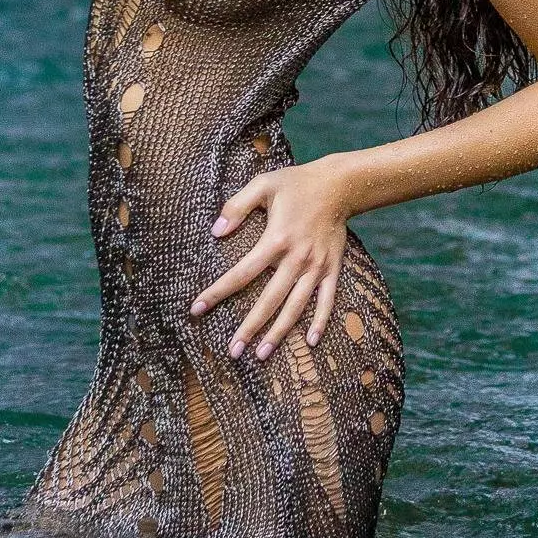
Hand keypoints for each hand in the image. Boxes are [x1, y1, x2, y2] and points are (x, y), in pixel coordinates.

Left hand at [189, 157, 353, 360]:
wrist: (338, 185)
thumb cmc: (296, 184)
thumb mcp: (263, 185)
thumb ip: (237, 206)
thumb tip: (216, 231)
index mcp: (276, 239)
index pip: (241, 272)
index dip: (218, 292)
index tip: (198, 309)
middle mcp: (296, 258)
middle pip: (269, 300)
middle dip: (250, 327)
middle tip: (233, 351)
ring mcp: (316, 267)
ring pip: (296, 307)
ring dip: (279, 332)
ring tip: (262, 354)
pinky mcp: (332, 269)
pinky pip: (327, 301)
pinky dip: (320, 322)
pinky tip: (310, 342)